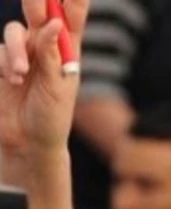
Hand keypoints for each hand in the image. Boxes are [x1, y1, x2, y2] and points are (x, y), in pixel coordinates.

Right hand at [0, 0, 87, 164]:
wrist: (28, 142)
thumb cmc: (52, 118)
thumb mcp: (58, 87)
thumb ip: (51, 55)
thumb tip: (53, 24)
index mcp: (67, 52)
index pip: (71, 19)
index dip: (73, 1)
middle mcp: (45, 48)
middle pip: (39, 13)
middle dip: (36, 3)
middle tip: (36, 2)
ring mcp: (22, 54)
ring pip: (14, 31)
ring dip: (16, 48)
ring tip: (20, 73)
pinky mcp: (2, 64)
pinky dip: (6, 61)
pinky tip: (13, 80)